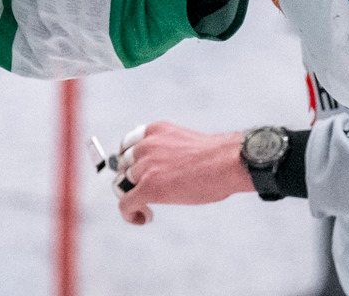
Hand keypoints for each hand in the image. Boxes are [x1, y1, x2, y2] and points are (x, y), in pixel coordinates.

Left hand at [114, 122, 251, 225]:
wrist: (228, 163)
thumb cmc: (215, 156)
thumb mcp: (183, 142)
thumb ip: (165, 149)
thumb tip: (159, 168)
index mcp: (155, 131)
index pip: (127, 145)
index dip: (130, 162)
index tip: (138, 173)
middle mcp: (146, 145)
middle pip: (122, 166)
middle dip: (132, 180)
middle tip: (147, 192)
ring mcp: (146, 166)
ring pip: (121, 185)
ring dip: (132, 197)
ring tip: (148, 206)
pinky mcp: (148, 187)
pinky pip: (125, 204)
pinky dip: (130, 214)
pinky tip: (145, 217)